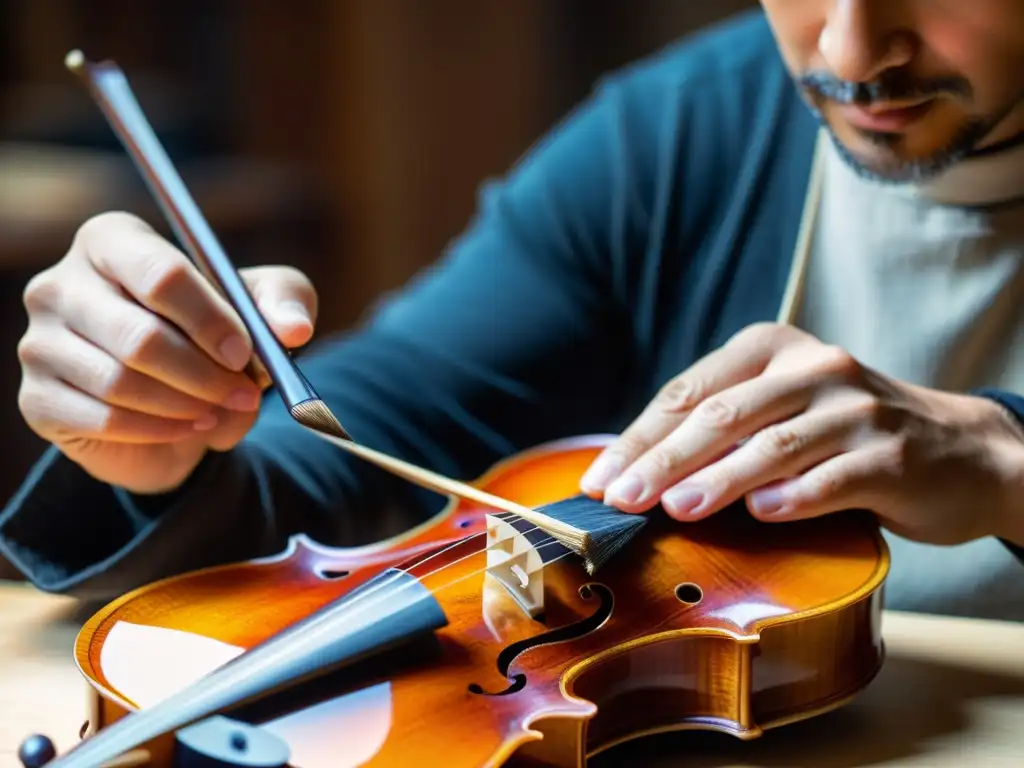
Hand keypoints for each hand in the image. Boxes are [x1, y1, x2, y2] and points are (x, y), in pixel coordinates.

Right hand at [17, 211, 317, 493]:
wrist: (181, 406)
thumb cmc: (218, 337)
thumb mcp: (265, 309)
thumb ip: (286, 303)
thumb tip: (293, 329)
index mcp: (112, 240)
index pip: (160, 272)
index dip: (209, 318)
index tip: (245, 353)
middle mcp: (61, 284)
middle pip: (139, 335)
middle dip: (204, 373)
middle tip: (245, 393)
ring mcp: (40, 342)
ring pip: (121, 382)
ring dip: (187, 404)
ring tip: (221, 409)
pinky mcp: (38, 399)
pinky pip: (104, 420)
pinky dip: (159, 430)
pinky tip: (190, 427)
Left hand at [580, 322, 1023, 545]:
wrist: (959, 449)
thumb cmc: (843, 434)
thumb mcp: (780, 410)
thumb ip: (719, 428)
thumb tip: (633, 473)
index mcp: (770, 349)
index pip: (688, 394)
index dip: (638, 439)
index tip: (599, 481)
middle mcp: (812, 367)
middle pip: (722, 416)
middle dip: (662, 460)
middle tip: (620, 500)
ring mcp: (856, 407)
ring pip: (773, 444)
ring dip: (719, 478)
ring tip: (674, 508)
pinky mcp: (893, 454)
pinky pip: (835, 476)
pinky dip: (796, 496)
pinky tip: (763, 514)